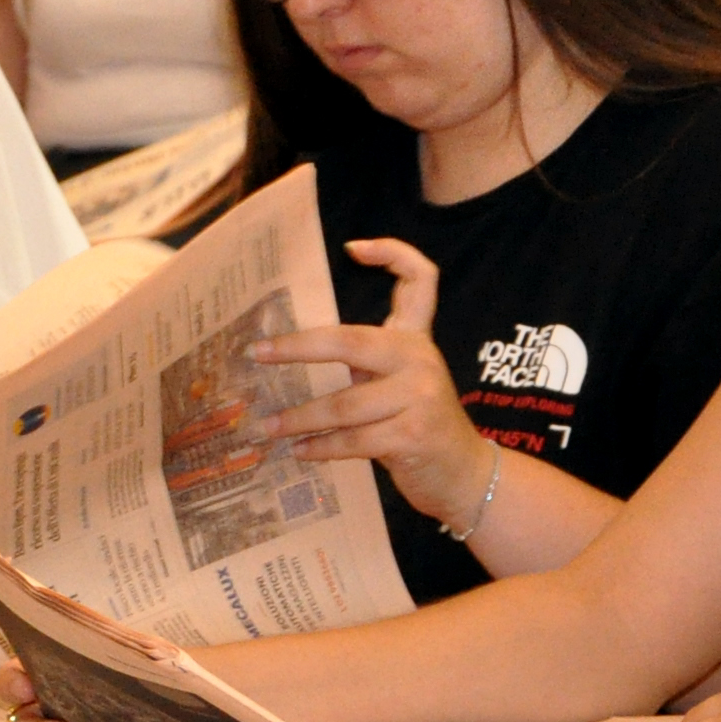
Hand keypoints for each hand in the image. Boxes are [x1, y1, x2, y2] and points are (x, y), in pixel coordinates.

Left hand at [249, 241, 493, 525]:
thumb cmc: (420, 425)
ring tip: (267, 427)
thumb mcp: (400, 383)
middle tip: (256, 354)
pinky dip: (322, 447)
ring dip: (299, 417)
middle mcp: (420, 360)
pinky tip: (299, 452)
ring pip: (344, 404)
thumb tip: (296, 351)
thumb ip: (366, 362)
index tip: (352, 248)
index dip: (393, 254)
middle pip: (352, 341)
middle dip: (297, 348)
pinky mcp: (414, 436)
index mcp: (416, 340)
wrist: (464, 473)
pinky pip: (354, 440)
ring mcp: (420, 397)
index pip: (420, 280)